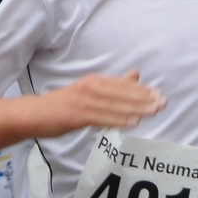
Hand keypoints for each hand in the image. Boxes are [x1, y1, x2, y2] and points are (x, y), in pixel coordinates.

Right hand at [36, 71, 164, 134]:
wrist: (34, 114)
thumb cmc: (63, 105)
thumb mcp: (90, 90)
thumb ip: (114, 85)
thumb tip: (137, 75)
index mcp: (95, 82)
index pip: (122, 85)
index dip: (142, 90)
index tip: (159, 94)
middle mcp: (91, 88)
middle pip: (122, 94)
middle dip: (144, 99)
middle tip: (163, 103)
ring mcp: (83, 101)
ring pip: (115, 105)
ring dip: (136, 108)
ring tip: (154, 111)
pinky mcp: (76, 115)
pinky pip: (102, 118)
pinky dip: (118, 119)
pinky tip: (133, 122)